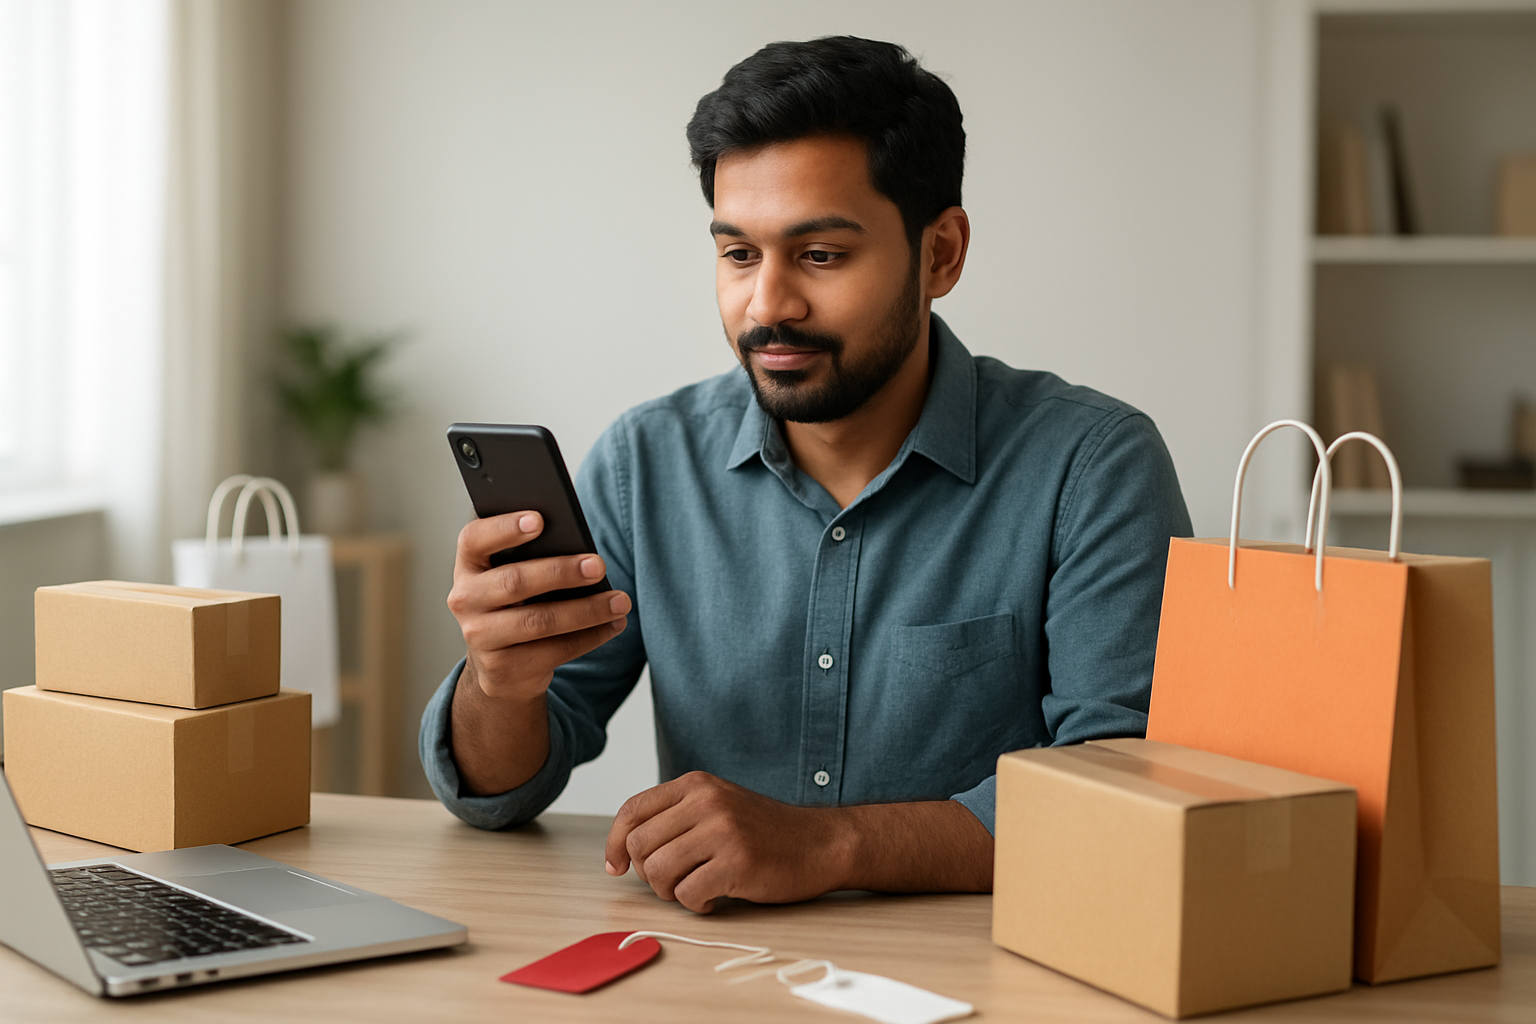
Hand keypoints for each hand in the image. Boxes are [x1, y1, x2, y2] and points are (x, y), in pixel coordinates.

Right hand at [446, 510, 630, 702]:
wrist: (501, 665)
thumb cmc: (517, 602)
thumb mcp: (515, 573)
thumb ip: (534, 553)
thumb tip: (578, 540)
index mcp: (469, 565)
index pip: (474, 539)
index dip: (504, 528)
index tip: (540, 520)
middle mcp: (466, 600)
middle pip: (513, 581)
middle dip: (560, 572)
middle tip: (599, 565)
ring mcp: (480, 637)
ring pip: (538, 621)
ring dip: (586, 610)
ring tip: (620, 601)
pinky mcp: (503, 668)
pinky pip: (554, 650)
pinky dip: (591, 636)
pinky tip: (614, 624)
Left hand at [604, 772, 850, 913]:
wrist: (820, 842)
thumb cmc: (764, 832)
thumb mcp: (717, 806)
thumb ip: (675, 817)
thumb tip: (622, 851)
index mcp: (696, 784)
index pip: (631, 811)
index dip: (614, 844)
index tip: (617, 868)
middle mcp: (706, 801)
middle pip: (639, 846)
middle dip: (649, 874)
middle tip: (675, 881)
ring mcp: (723, 830)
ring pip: (658, 871)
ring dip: (670, 891)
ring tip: (695, 888)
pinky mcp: (737, 861)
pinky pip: (688, 894)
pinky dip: (696, 905)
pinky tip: (715, 898)